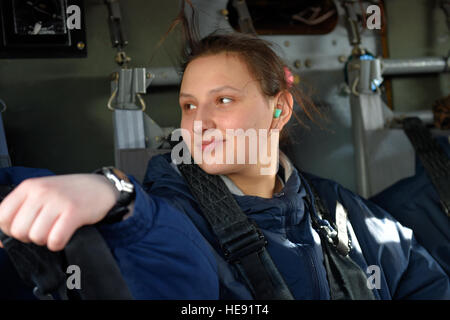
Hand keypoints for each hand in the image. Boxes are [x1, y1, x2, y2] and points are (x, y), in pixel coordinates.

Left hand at [0, 174, 118, 250]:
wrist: (102, 187)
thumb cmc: (71, 193)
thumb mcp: (43, 194)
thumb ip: (22, 211)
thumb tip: (1, 241)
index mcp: (29, 187)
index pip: (2, 217)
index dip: (10, 229)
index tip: (25, 228)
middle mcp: (41, 192)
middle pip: (19, 230)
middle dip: (30, 237)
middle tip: (44, 229)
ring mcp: (58, 201)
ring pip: (36, 237)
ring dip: (46, 240)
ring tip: (56, 230)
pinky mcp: (73, 212)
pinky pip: (55, 239)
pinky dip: (58, 243)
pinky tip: (65, 235)